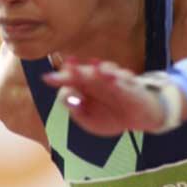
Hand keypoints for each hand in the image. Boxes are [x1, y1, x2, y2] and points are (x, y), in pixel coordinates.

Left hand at [42, 58, 168, 136]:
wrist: (138, 119)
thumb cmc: (111, 117)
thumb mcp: (90, 122)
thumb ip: (78, 113)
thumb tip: (69, 100)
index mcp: (84, 88)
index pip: (69, 80)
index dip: (59, 78)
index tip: (47, 78)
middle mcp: (96, 81)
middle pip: (83, 72)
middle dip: (75, 69)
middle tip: (68, 64)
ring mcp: (113, 80)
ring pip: (103, 70)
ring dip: (97, 68)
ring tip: (92, 65)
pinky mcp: (130, 84)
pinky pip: (124, 78)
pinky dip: (117, 75)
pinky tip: (111, 75)